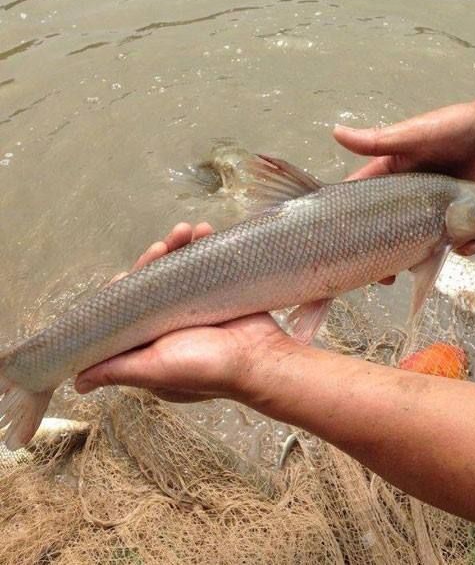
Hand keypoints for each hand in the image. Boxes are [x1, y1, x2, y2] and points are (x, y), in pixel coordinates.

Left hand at [75, 223, 288, 402]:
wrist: (260, 359)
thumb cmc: (208, 369)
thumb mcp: (155, 370)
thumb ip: (117, 369)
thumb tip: (78, 380)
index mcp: (150, 342)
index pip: (128, 308)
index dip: (125, 288)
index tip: (127, 274)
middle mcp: (170, 324)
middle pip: (153, 283)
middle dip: (155, 260)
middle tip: (161, 246)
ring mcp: (196, 307)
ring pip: (179, 269)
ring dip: (179, 246)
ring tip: (187, 230)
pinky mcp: (219, 293)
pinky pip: (207, 264)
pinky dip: (205, 246)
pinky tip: (205, 231)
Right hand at [334, 102, 474, 254]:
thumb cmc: (451, 128)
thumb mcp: (412, 135)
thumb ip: (378, 140)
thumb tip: (335, 132)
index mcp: (391, 178)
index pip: (363, 204)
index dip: (351, 226)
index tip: (343, 248)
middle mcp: (410, 199)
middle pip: (390, 233)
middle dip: (386, 255)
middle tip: (384, 276)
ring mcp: (435, 212)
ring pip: (422, 243)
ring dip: (421, 260)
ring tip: (423, 268)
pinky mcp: (461, 219)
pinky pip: (456, 241)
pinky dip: (462, 248)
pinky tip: (470, 246)